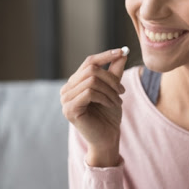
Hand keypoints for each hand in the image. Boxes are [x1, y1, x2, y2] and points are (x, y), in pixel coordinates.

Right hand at [60, 48, 127, 166]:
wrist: (107, 137)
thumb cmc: (109, 114)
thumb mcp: (113, 89)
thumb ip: (115, 71)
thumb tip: (122, 52)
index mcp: (76, 82)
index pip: (89, 61)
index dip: (106, 55)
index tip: (122, 51)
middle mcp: (67, 89)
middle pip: (91, 69)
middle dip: (111, 79)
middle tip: (122, 91)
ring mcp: (65, 99)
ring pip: (91, 81)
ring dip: (110, 90)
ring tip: (118, 101)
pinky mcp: (69, 109)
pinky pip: (89, 93)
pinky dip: (104, 97)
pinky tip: (110, 105)